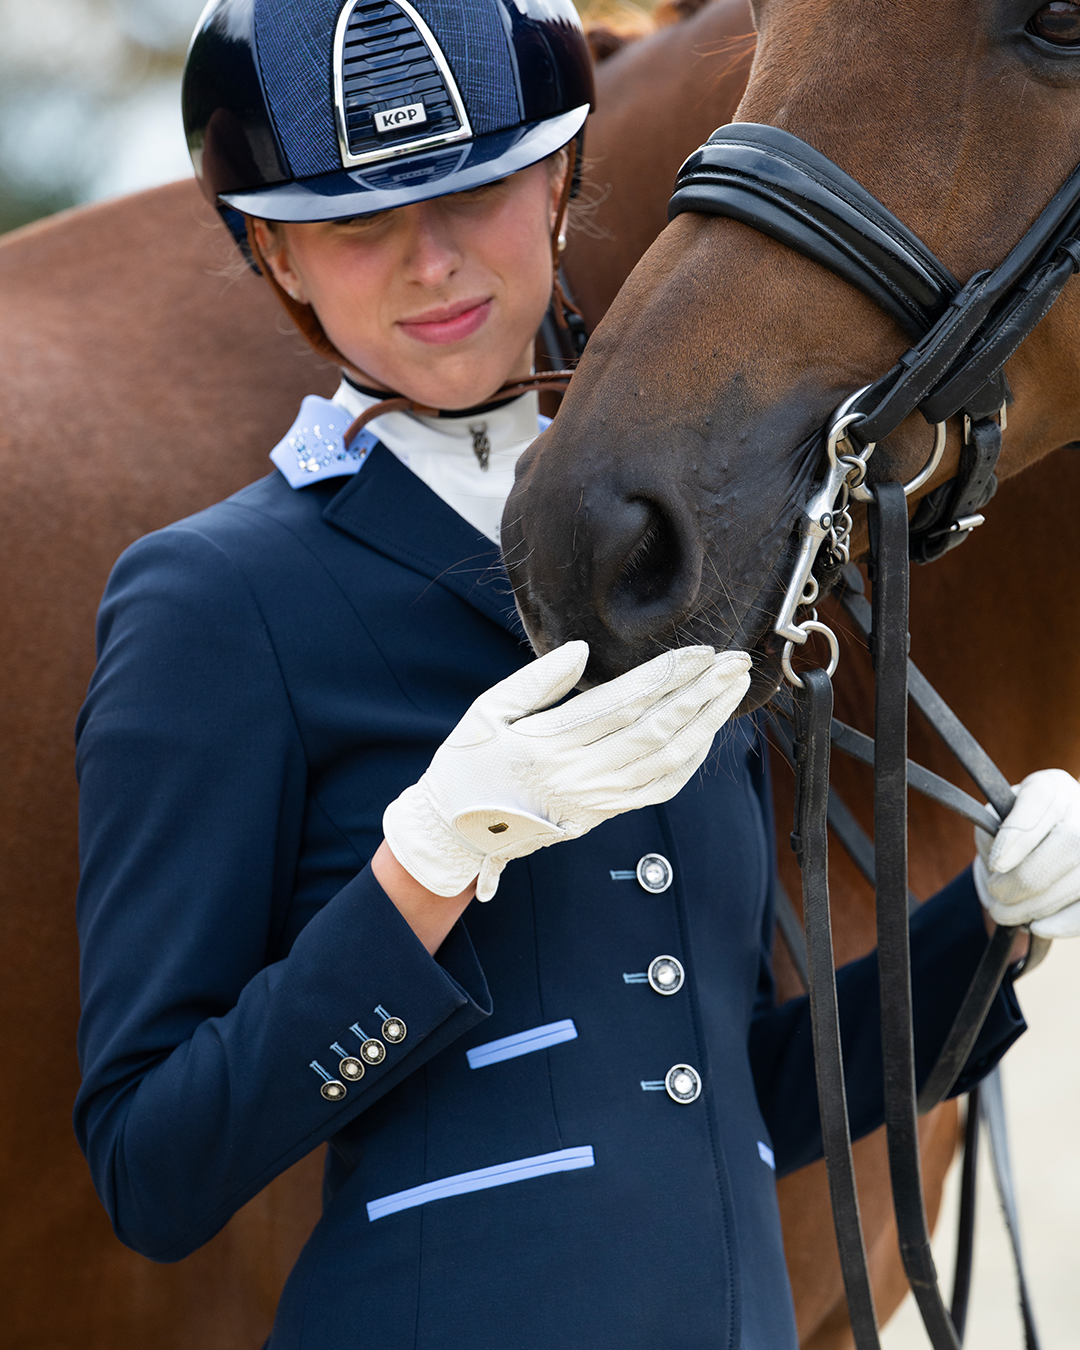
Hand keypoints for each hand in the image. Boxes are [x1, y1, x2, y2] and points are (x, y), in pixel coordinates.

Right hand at [383, 640, 750, 901]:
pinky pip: (658, 790)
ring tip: (732, 691)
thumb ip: (534, 680)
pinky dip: (690, 762)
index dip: (668, 676)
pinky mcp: (602, 815)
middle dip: (702, 693)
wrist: (455, 833)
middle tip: (736, 662)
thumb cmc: (467, 765)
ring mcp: (595, 800)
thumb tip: (582, 652)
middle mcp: (578, 776)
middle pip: (656, 730)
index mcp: (547, 744)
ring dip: (706, 724)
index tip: (702, 652)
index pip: (624, 703)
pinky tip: (707, 735)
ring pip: (666, 761)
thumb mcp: (485, 712)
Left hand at [973, 768, 1079, 937]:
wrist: (1040, 848)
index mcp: (1053, 787)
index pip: (1042, 800)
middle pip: (1070, 843)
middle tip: (997, 894)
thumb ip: (993, 828)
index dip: (1020, 833)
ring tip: (1006, 914)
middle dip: (1026, 877)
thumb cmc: (1012, 833)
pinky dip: (1065, 922)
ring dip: (1039, 904)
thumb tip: (1002, 862)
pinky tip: (1039, 927)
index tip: (995, 863)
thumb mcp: (995, 821)